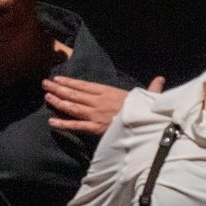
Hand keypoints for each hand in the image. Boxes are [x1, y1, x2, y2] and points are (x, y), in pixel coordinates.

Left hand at [45, 74, 165, 136]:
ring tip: (46, 96)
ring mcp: (95, 114)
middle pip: (74, 94)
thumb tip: (160, 79)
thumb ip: (152, 88)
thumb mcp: (148, 97)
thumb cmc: (146, 111)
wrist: (145, 124)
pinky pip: (75, 125)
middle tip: (44, 84)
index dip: (71, 82)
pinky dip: (63, 123)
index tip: (59, 78)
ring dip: (58, 101)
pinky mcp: (95, 127)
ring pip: (72, 106)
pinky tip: (51, 121)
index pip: (85, 85)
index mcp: (109, 92)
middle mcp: (99, 101)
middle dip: (59, 88)